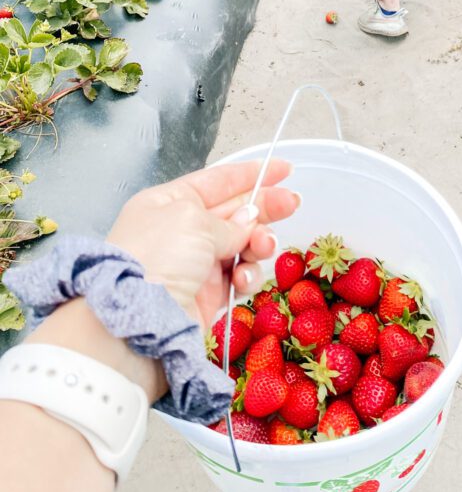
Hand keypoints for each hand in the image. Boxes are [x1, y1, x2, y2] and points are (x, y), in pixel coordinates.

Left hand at [107, 159, 298, 329]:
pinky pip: (238, 276)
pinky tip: (243, 278)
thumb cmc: (157, 258)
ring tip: (263, 247)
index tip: (283, 169)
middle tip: (293, 203)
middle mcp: (181, 231)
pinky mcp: (206, 295)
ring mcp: (194, 264)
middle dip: (264, 207)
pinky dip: (246, 275)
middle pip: (234, 212)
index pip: (217, 181)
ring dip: (258, 243)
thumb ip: (229, 220)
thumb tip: (249, 222)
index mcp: (169, 203)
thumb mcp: (193, 221)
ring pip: (242, 245)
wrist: (138, 322)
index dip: (251, 174)